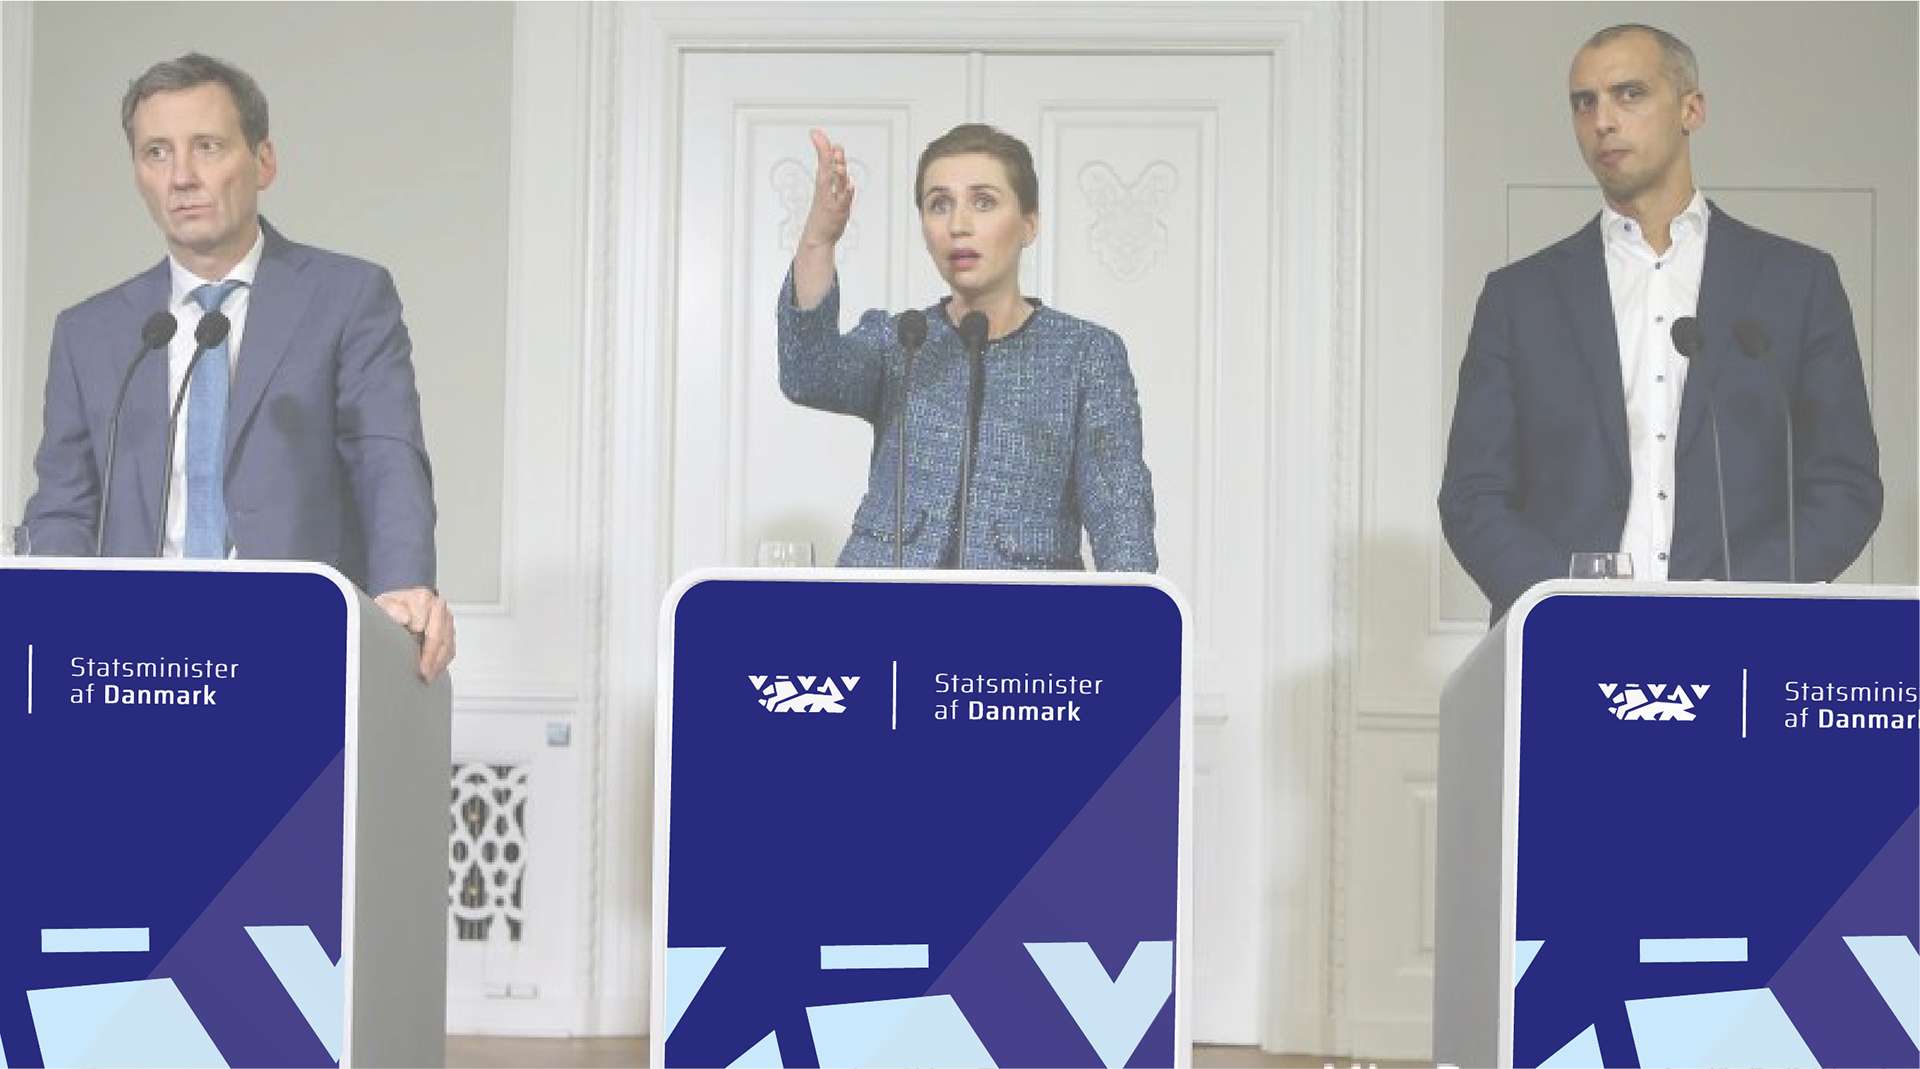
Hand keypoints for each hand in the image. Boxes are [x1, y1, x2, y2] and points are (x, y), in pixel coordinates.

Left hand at [375, 586, 455, 681]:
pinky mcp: (448, 634)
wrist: (396, 609)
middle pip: (440, 634)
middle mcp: (438, 607)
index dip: (418, 634)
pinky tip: (433, 671)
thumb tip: (405, 617)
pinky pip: (450, 650)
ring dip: (438, 662)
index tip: (412, 646)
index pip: (425, 619)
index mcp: (423, 597)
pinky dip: (441, 663)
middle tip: (423, 671)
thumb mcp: (384, 605)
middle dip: (431, 655)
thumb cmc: (390, 608)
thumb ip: (392, 609)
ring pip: (448, 644)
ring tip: (428, 675)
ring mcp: (446, 621)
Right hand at [801, 128, 853, 248]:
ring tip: (837, 159)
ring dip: (836, 171)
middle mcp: (826, 190)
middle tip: (821, 140)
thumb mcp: (828, 189)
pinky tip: (850, 187)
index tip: (815, 133)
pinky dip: (847, 194)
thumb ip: (835, 170)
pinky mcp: (838, 213)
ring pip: (834, 183)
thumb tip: (837, 151)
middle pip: (826, 168)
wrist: (817, 238)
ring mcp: (831, 201)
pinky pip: (843, 202)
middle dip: (826, 153)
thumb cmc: (824, 214)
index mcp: (823, 183)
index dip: (820, 146)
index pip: (822, 160)